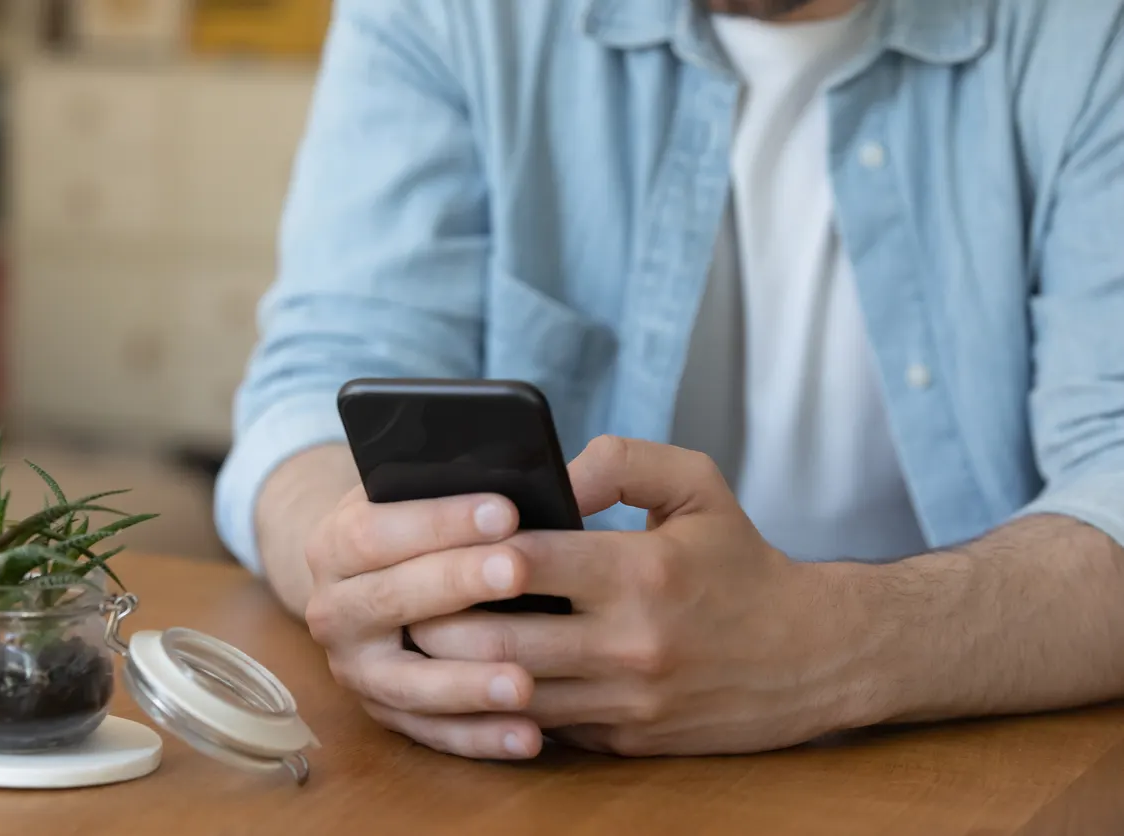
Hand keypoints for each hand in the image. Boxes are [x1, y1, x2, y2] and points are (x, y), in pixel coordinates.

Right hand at [302, 485, 545, 758]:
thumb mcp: (424, 483)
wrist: (377, 575)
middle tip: (516, 571)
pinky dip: (481, 737)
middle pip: (390, 599)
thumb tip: (528, 481)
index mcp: (338, 541)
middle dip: (456, 583)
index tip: (506, 510)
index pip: (377, 529)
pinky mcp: (388, 714)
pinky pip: (434, 734)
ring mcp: (357, 667)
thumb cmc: (428, 522)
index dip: (439, 520)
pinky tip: (530, 735)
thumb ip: (460, 474)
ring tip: (524, 681)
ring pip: (407, 682)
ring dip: (466, 683)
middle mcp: (334, 607)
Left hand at [408, 436, 864, 756]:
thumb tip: (551, 477)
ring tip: (416, 638)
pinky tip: (468, 678)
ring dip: (455, 672)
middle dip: (437, 622)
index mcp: (642, 571)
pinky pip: (542, 724)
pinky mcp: (626, 736)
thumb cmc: (742, 562)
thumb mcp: (698, 484)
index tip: (428, 537)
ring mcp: (626, 698)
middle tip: (399, 599)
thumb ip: (620, 461)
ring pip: (511, 694)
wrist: (810, 655)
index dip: (468, 549)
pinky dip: (500, 703)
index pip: (527, 561)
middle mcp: (630, 642)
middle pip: (500, 643)